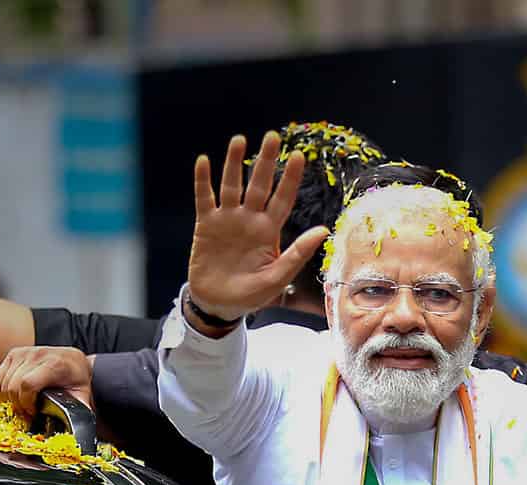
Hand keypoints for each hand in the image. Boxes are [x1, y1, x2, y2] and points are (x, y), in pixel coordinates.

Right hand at [0, 346, 92, 420]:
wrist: (73, 360)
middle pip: (13, 385)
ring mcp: (24, 353)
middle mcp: (37, 355)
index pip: (27, 384)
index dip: (26, 403)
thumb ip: (79, 409)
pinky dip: (3, 390)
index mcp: (54, 364)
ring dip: (10, 399)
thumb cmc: (76, 378)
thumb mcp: (82, 394)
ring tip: (23, 404)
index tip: (33, 412)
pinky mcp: (14, 354)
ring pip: (3, 382)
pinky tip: (16, 395)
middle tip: (28, 412)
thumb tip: (77, 425)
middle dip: (18, 405)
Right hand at [187, 131, 328, 321]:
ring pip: (231, 186)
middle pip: (258, 185)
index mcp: (269, 232)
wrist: (219, 305)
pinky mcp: (206, 225)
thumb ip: (297, 254)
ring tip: (239, 140)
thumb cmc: (250, 295)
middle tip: (272, 137)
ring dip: (233, 163)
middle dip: (265, 162)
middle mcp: (249, 220)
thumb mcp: (277, 279)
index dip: (290, 179)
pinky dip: (203, 181)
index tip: (298, 156)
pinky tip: (203, 162)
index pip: (282, 200)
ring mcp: (227, 220)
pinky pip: (204, 199)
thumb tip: (323, 230)